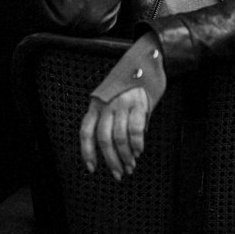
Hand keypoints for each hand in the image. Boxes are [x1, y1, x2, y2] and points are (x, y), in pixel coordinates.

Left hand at [79, 32, 166, 179]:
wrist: (147, 60)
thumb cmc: (130, 82)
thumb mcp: (113, 98)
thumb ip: (111, 119)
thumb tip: (118, 148)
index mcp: (97, 104)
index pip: (87, 132)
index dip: (87, 152)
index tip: (92, 167)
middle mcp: (107, 104)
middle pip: (104, 139)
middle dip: (111, 160)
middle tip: (118, 173)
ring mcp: (123, 103)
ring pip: (120, 137)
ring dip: (126, 156)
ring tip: (131, 165)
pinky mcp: (139, 103)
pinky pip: (135, 129)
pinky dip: (137, 144)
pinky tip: (139, 151)